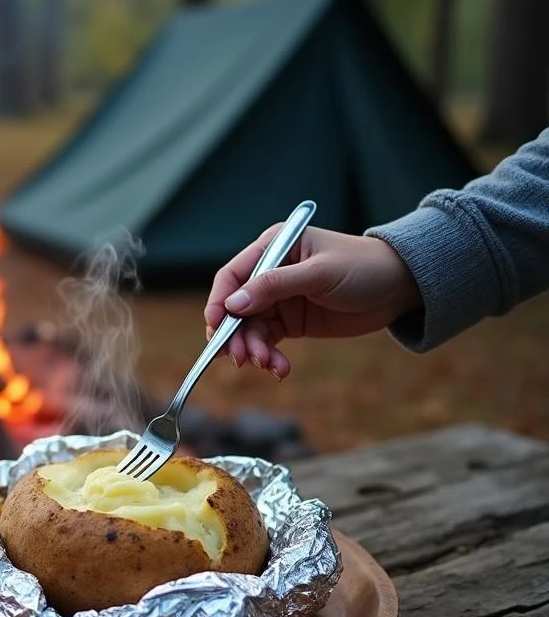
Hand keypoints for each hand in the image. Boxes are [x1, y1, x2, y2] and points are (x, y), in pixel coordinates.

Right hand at [203, 226, 420, 379]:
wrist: (401, 287)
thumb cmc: (363, 267)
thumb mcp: (320, 274)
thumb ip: (275, 286)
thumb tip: (233, 304)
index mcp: (274, 247)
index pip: (232, 275)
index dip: (218, 301)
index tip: (215, 328)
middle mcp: (270, 273)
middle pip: (236, 307)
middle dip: (236, 335)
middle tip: (241, 359)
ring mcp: (279, 299)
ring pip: (251, 329)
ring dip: (255, 350)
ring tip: (269, 365)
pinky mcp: (291, 321)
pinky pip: (269, 341)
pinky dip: (270, 357)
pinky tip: (280, 369)